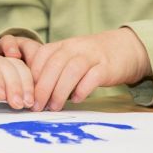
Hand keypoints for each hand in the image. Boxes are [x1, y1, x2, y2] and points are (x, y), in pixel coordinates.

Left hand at [0, 29, 149, 110]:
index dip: (32, 76)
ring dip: (60, 91)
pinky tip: (76, 100)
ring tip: (54, 107)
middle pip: (54, 65)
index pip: (41, 56)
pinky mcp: (107, 66)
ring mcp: (92, 56)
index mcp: (63, 45)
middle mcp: (75, 47)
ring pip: (71, 70)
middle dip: (42, 88)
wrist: (126, 48)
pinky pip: (92, 77)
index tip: (26, 94)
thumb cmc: (92, 58)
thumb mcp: (70, 57)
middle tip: (36, 106)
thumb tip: (34, 94)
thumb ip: (53, 70)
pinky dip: (82, 89)